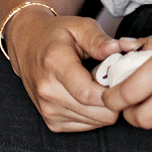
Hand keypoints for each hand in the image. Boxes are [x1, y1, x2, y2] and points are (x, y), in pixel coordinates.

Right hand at [5, 9, 138, 132]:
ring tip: (98, 84)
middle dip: (114, 98)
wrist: (27, 45)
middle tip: (113, 78)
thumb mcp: (79, 26)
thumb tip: (124, 48)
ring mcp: (48, 110)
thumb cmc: (56, 35)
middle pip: (97, 112)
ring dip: (105, 106)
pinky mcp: (52, 122)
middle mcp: (48, 91)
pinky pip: (87, 125)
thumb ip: (100, 39)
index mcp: (55, 64)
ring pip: (96, 121)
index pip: (88, 93)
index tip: (122, 78)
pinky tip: (90, 94)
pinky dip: (95, 113)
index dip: (112, 90)